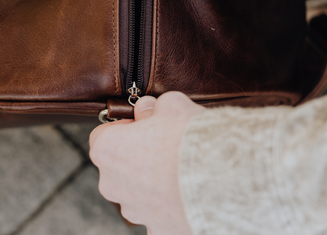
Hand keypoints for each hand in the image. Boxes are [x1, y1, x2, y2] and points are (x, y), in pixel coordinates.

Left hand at [89, 92, 203, 233]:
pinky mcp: (158, 230)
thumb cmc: (190, 136)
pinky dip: (168, 206)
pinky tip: (187, 194)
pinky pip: (157, 216)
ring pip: (137, 193)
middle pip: (118, 167)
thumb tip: (146, 110)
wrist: (224, 177)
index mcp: (107, 150)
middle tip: (165, 145)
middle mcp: (113, 185)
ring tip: (181, 169)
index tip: (143, 124)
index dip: (124, 128)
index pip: (102, 135)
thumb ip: (151, 107)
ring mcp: (135, 211)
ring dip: (152, 183)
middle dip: (136, 157)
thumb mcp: (170, 103)